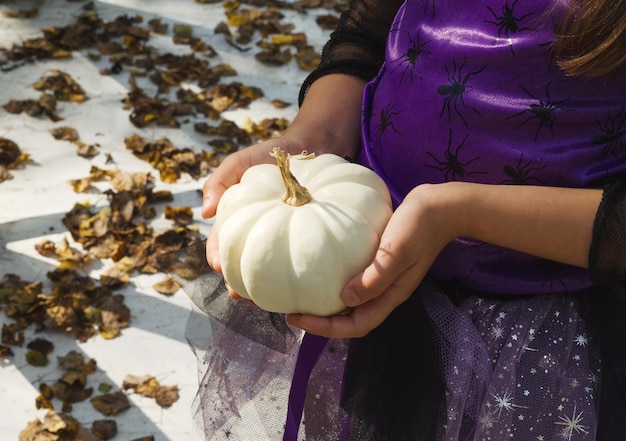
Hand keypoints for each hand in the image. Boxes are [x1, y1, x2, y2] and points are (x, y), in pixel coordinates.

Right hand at [201, 74, 367, 298]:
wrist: (314, 145)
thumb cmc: (274, 153)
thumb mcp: (242, 161)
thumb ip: (221, 179)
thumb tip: (206, 211)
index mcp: (241, 219)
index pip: (223, 243)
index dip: (218, 257)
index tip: (220, 267)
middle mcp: (262, 233)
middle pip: (246, 263)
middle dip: (240, 282)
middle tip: (241, 294)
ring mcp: (286, 238)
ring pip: (273, 269)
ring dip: (266, 286)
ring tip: (267, 300)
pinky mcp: (310, 239)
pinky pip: (302, 259)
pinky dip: (298, 272)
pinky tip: (301, 284)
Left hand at [286, 184, 456, 337]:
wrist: (440, 206)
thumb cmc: (420, 227)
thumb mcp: (397, 252)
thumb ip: (375, 277)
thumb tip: (344, 299)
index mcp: (390, 295)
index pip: (356, 326)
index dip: (326, 328)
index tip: (298, 319)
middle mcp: (385, 292)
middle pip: (351, 319)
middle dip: (322, 322)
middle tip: (292, 313)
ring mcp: (383, 278)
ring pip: (352, 303)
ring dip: (328, 305)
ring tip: (302, 297)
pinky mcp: (379, 263)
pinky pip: (354, 281)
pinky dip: (336, 283)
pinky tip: (321, 271)